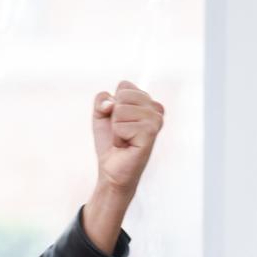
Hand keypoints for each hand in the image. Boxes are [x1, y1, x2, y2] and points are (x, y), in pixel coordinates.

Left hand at [92, 80, 163, 194]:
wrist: (112, 170)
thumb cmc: (110, 143)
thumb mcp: (100, 115)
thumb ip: (102, 100)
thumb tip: (111, 103)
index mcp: (147, 102)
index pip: (124, 86)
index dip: (112, 104)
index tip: (117, 121)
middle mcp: (155, 109)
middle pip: (123, 95)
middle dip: (113, 116)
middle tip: (121, 132)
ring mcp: (155, 120)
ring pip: (121, 109)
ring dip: (116, 128)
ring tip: (124, 139)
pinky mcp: (151, 132)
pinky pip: (122, 125)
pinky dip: (118, 137)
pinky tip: (127, 145)